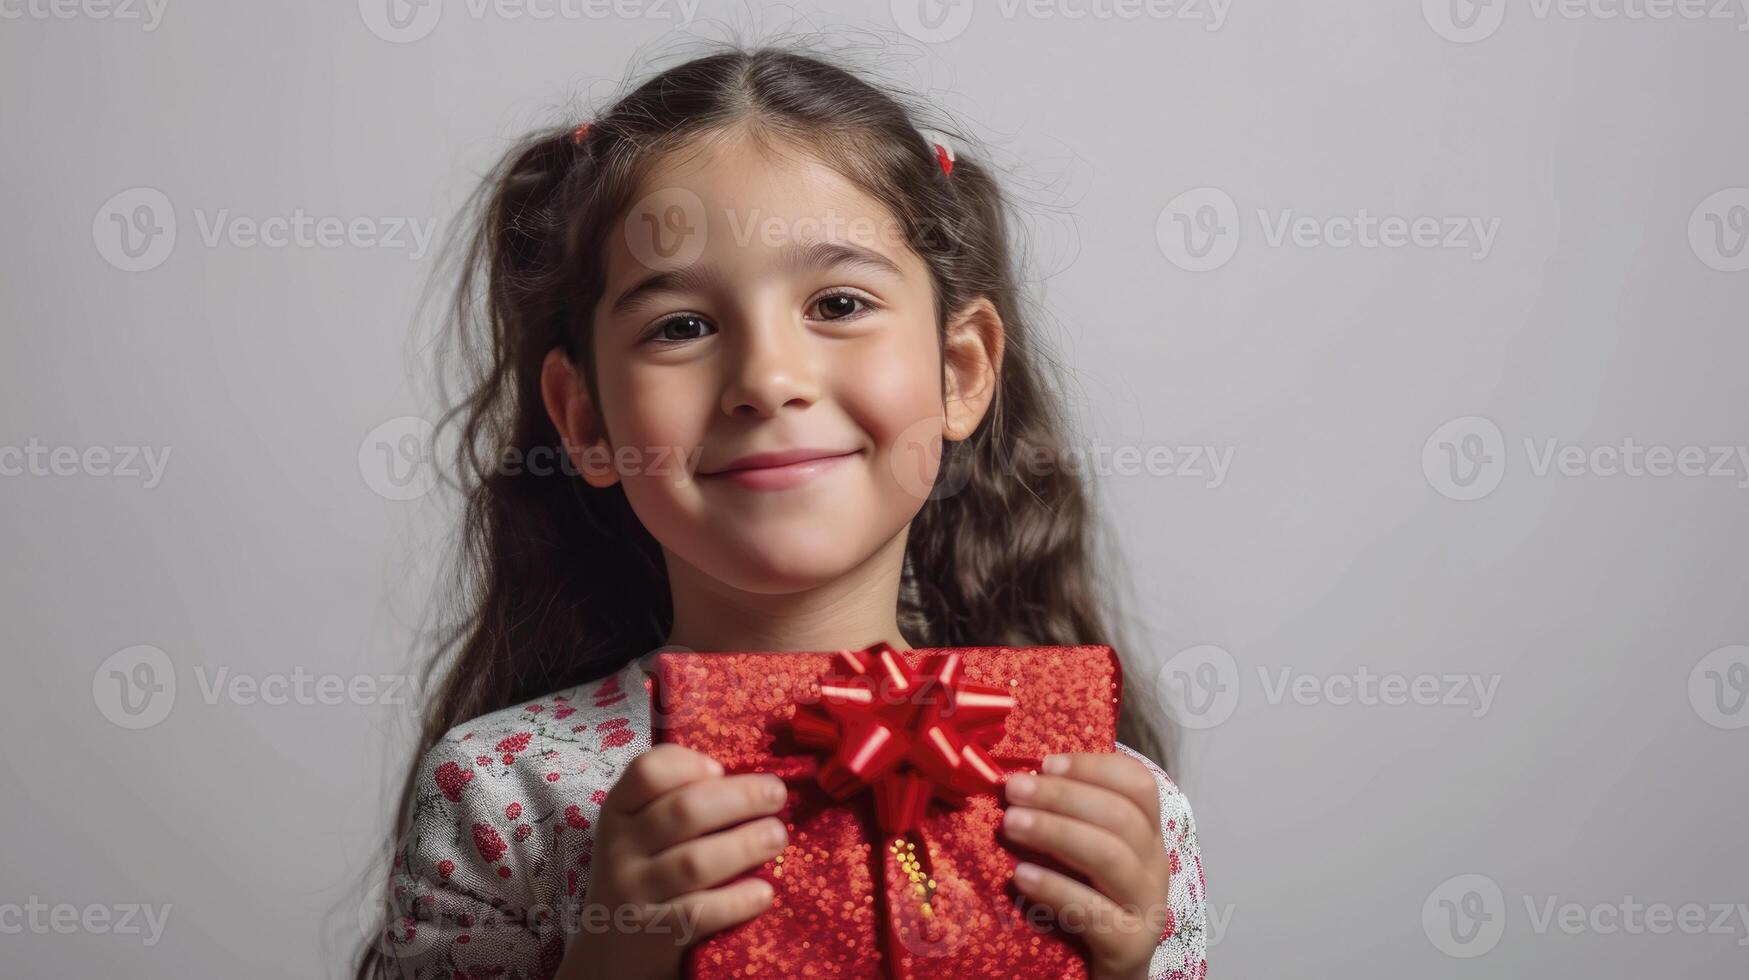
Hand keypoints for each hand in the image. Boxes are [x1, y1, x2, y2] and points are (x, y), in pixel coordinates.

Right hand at [555, 744, 788, 979]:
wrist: (612, 951)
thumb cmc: (646, 873)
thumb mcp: (642, 831)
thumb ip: (675, 797)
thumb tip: (730, 777)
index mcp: (618, 811)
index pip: (646, 772)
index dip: (689, 764)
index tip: (721, 769)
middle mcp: (619, 849)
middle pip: (683, 811)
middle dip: (740, 798)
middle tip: (776, 795)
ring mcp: (632, 894)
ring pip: (694, 863)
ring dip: (746, 845)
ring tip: (777, 837)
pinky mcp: (652, 934)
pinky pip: (699, 913)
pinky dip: (737, 900)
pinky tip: (764, 892)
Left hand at [1000, 752, 1172, 979]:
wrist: (1104, 973)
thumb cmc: (1086, 903)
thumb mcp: (1082, 856)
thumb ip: (1066, 819)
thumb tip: (1018, 780)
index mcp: (1147, 835)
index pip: (1138, 784)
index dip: (1094, 766)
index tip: (1045, 762)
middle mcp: (1155, 865)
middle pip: (1119, 815)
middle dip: (1062, 796)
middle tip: (1013, 790)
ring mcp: (1147, 906)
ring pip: (1110, 856)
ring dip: (1055, 832)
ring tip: (1010, 824)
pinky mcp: (1129, 945)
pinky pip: (1092, 910)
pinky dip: (1054, 888)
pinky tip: (1020, 877)